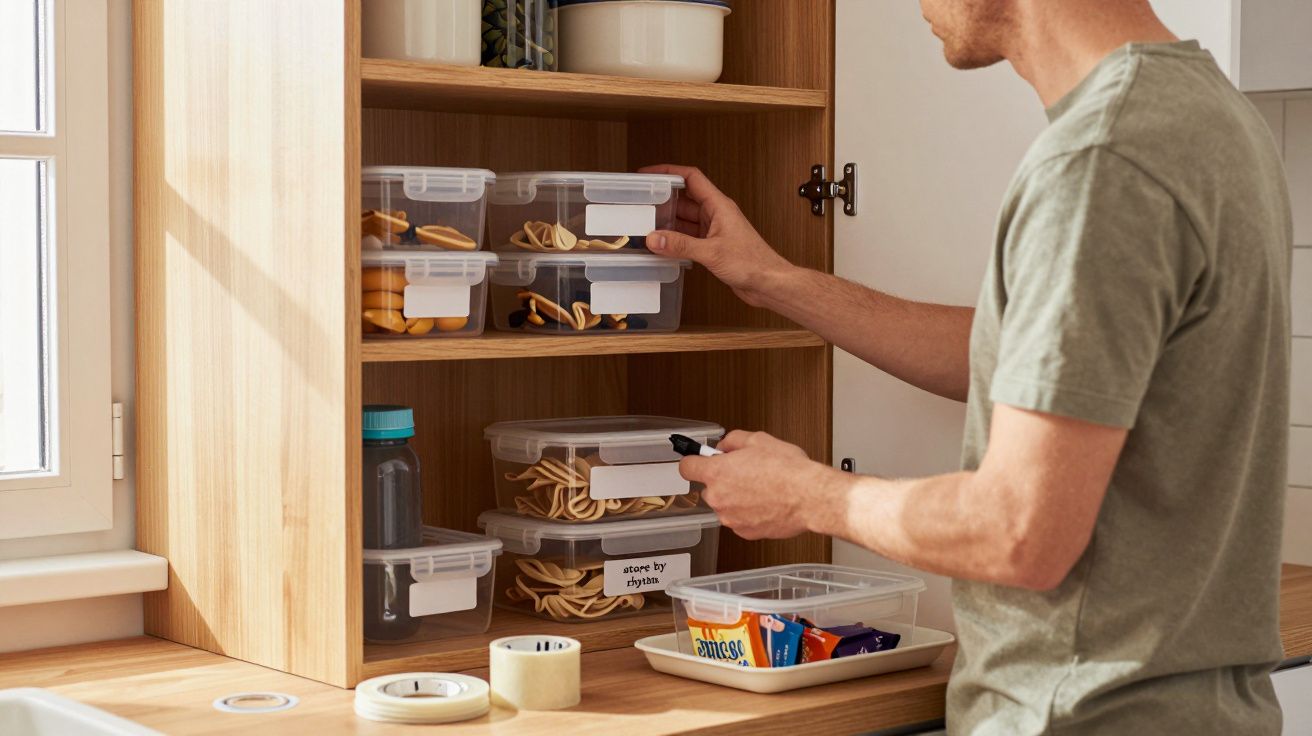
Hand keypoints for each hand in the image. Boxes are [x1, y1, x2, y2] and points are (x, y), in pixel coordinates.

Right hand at [639, 164, 794, 307]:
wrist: (768, 282)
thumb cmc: (753, 262)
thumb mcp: (712, 252)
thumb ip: (681, 245)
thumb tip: (655, 238)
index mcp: (719, 205)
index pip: (691, 178)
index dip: (670, 172)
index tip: (650, 173)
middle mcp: (716, 215)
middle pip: (685, 199)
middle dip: (664, 200)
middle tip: (644, 203)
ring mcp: (715, 230)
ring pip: (686, 220)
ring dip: (669, 223)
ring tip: (648, 226)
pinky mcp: (713, 246)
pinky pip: (689, 237)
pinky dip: (676, 240)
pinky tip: (664, 246)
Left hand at [679, 430, 839, 539]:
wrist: (810, 497)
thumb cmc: (789, 471)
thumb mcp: (758, 440)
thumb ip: (733, 441)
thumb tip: (725, 445)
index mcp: (717, 473)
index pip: (687, 467)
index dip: (694, 461)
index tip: (699, 460)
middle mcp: (719, 498)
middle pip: (709, 488)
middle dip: (723, 481)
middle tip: (745, 472)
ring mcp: (730, 519)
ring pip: (725, 506)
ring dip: (737, 498)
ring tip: (762, 488)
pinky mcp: (745, 533)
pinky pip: (739, 520)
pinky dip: (749, 513)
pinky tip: (767, 503)